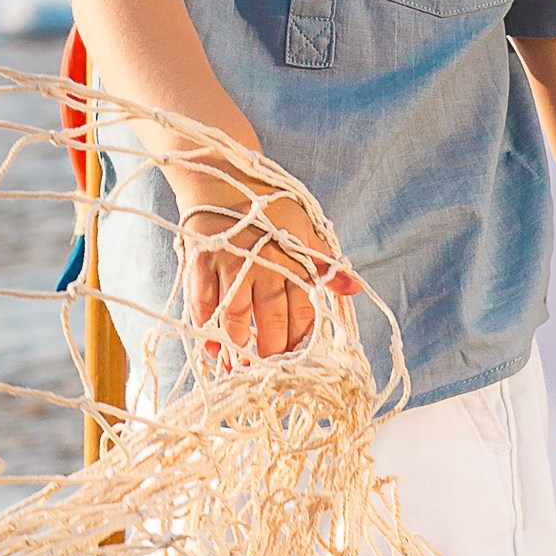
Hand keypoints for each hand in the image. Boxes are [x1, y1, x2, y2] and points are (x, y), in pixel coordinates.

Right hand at [176, 175, 358, 361]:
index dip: (300, 339)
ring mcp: (229, 264)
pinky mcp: (200, 263)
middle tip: (270, 373)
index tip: (298, 360)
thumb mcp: (305, 230)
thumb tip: (355, 289)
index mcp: (292, 259)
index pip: (302, 309)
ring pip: (234, 316)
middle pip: (270, 318)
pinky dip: (207, 330)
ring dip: (238, 347)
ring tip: (241, 370)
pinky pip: (202, 304)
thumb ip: (327, 264)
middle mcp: (262, 263)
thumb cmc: (269, 211)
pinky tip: (213, 350)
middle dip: (271, 351)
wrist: (223, 181)